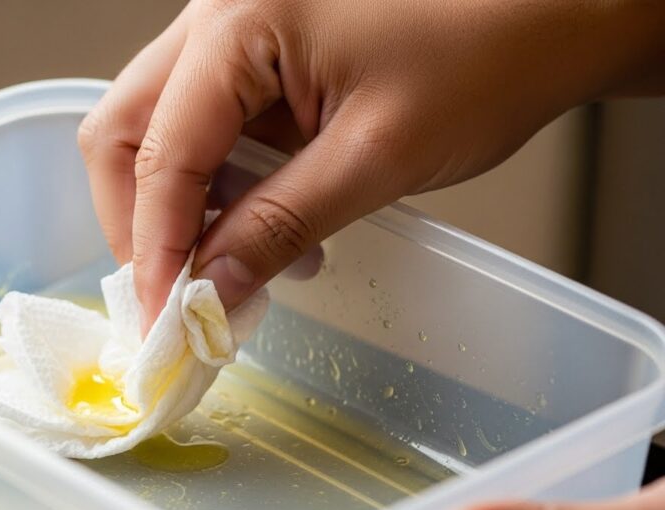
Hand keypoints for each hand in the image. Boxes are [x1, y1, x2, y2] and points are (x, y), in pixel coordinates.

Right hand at [78, 0, 664, 331]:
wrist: (544, 18)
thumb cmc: (484, 57)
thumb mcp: (375, 158)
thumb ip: (279, 226)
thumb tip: (208, 291)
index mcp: (239, 23)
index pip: (162, 152)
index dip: (153, 246)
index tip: (161, 316)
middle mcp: (219, 16)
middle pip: (127, 128)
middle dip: (141, 219)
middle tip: (175, 289)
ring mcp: (233, 31)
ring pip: (158, 129)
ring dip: (185, 207)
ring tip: (249, 261)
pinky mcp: (257, 55)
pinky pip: (206, 126)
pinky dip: (220, 185)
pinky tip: (268, 222)